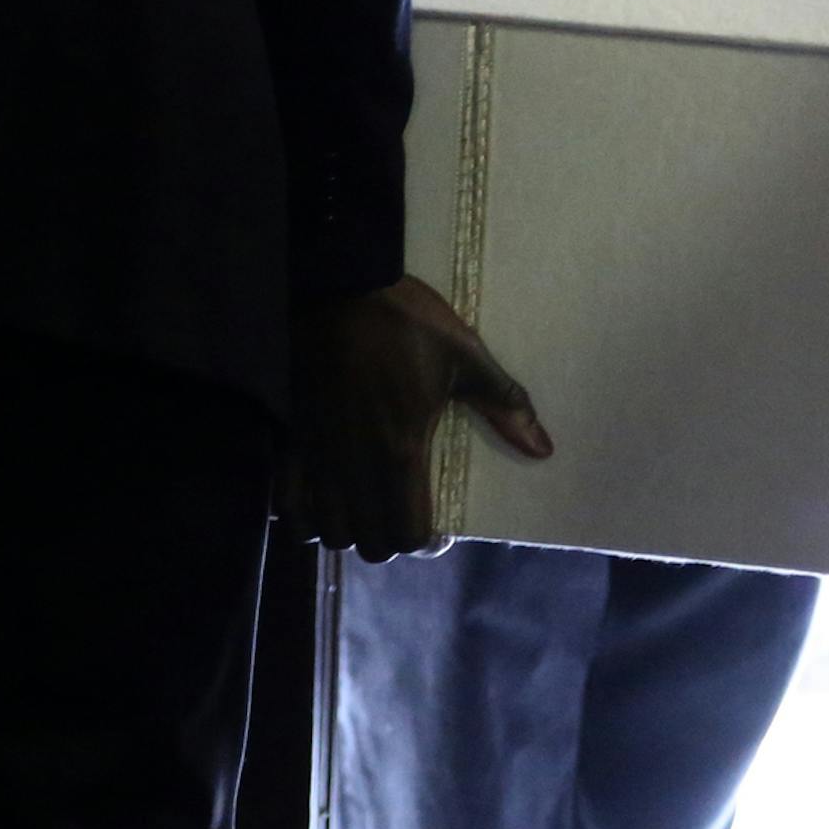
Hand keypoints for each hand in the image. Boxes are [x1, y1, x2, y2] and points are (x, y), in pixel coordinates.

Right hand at [285, 273, 552, 562]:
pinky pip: (285, 503)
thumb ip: (503, 405)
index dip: (423, 540)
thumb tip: (543, 448)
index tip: (432, 528)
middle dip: (386, 539)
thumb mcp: (466, 357)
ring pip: (324, 532)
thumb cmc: (408, 322)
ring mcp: (316, 454)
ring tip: (362, 508)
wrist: (341, 285)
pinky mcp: (288, 438)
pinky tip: (319, 498)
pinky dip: (301, 514)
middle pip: (366, 543)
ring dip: (346, 530)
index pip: (406, 533)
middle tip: (398, 515)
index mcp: (400, 449)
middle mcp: (354, 464)